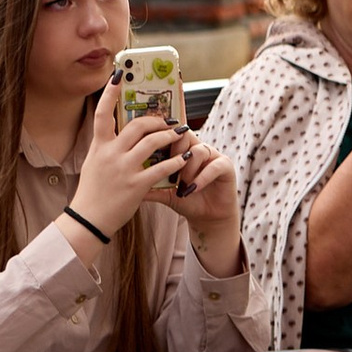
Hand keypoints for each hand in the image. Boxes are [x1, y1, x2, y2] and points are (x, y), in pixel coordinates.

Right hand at [70, 91, 189, 242]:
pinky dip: (176, 161)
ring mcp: (123, 169)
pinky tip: (185, 158)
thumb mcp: (93, 164)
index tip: (118, 75)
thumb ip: (106, 149)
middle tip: (168, 121)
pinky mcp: (136, 185)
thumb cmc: (92, 193)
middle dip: (156, 120)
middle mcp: (110, 154)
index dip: (110, 92)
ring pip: (153, 142)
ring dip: (170, 136)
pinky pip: (162, 168)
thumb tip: (121, 136)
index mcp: (98, 146)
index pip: (102, 113)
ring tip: (180, 134)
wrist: (88, 220)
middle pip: (137, 125)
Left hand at [158, 138, 243, 273]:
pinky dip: (201, 178)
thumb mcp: (164, 193)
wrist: (206, 218)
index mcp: (182, 149)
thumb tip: (125, 181)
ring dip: (187, 168)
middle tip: (163, 164)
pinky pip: (214, 166)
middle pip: (184, 135)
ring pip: (198, 150)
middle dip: (173, 149)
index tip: (147, 149)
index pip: (169, 133)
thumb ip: (148, 185)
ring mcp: (213, 156)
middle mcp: (197, 148)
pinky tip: (191, 189)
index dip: (159, 137)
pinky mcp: (225, 166)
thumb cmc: (186, 201)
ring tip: (180, 184)